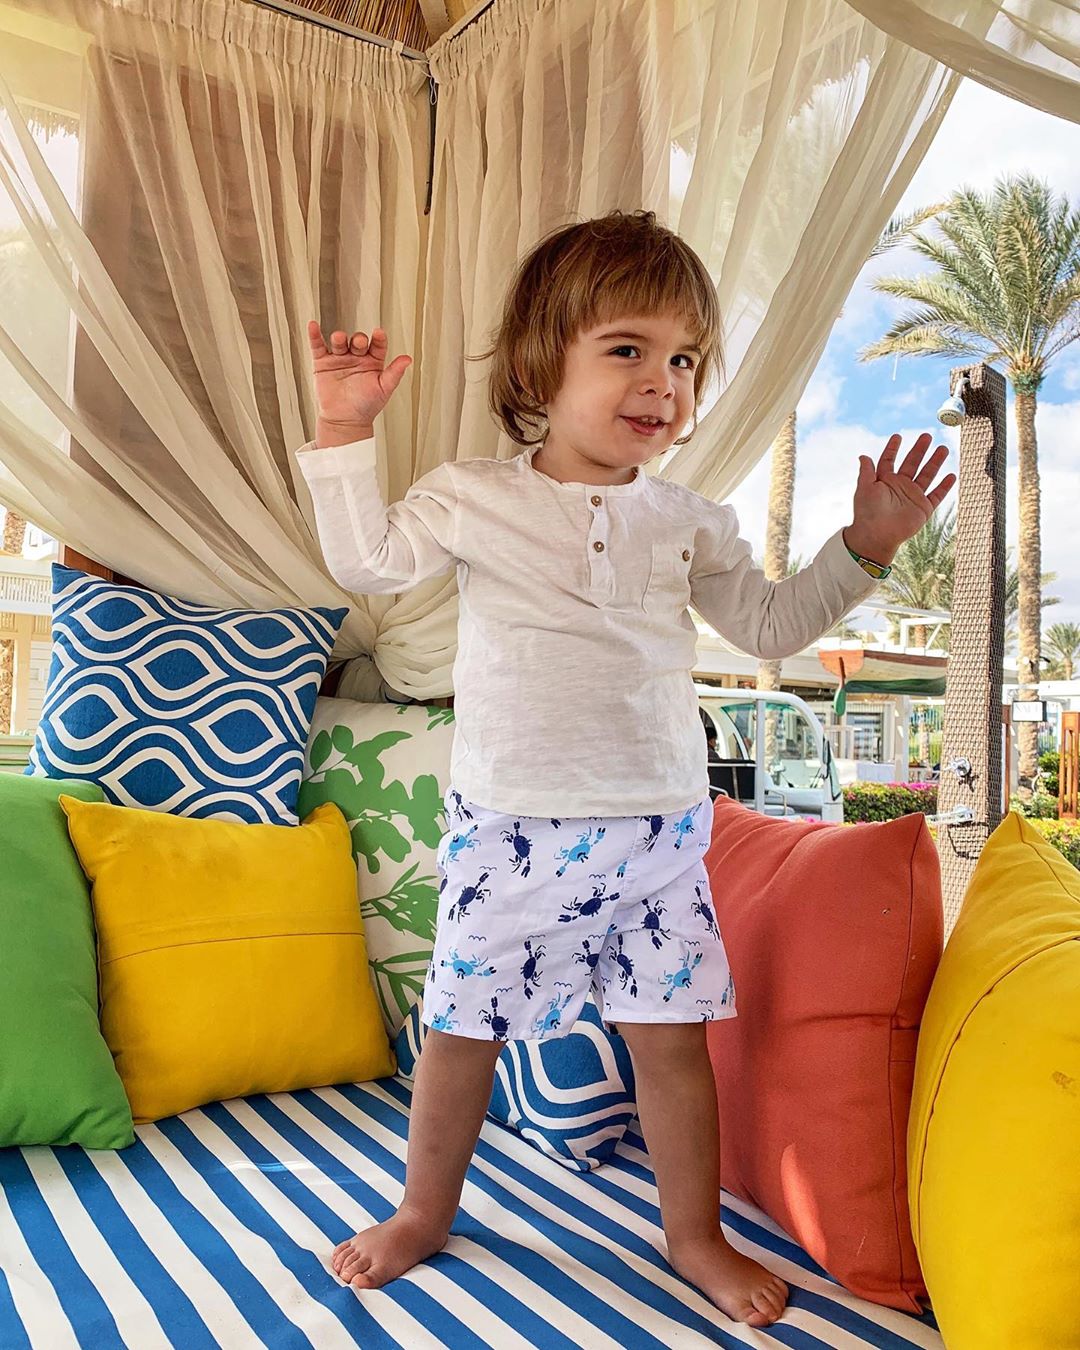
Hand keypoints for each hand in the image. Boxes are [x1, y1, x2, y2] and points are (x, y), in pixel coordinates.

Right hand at [308, 321, 411, 435]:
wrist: (345, 421)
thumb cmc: (366, 406)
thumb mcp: (384, 389)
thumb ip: (395, 373)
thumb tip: (408, 359)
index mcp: (373, 361)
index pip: (377, 345)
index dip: (378, 338)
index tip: (379, 333)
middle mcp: (357, 357)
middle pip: (358, 341)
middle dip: (358, 340)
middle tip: (359, 342)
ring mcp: (340, 358)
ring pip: (340, 342)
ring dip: (339, 338)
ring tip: (339, 338)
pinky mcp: (323, 363)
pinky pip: (318, 346)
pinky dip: (314, 336)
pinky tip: (313, 325)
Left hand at [845, 432, 955, 562]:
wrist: (876, 535)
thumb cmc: (867, 512)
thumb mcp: (864, 488)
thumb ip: (866, 471)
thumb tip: (863, 456)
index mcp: (884, 481)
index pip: (889, 460)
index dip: (893, 449)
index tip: (898, 436)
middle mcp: (899, 487)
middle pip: (912, 463)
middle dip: (919, 450)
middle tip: (927, 436)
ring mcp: (912, 497)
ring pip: (926, 475)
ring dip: (935, 462)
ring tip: (943, 449)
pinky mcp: (923, 508)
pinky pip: (937, 495)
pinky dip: (944, 486)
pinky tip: (951, 475)